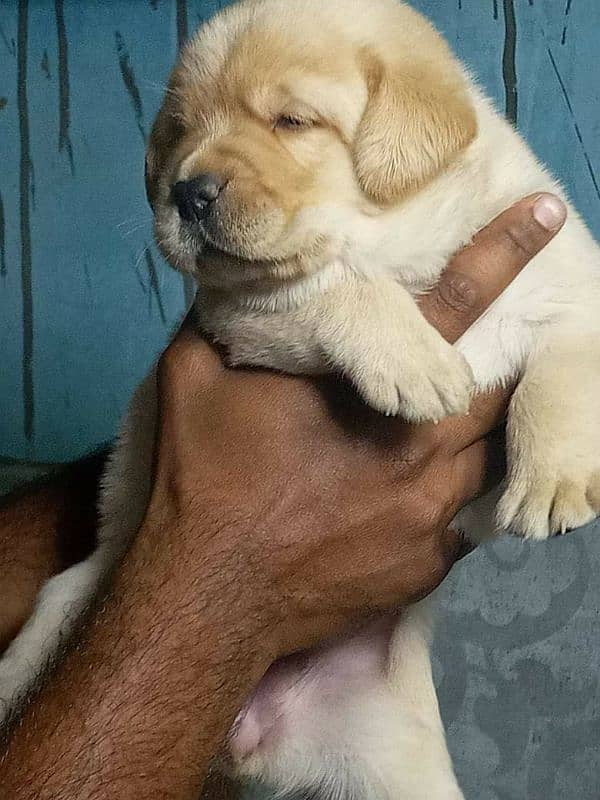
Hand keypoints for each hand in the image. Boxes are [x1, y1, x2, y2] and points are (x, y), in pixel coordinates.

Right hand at [149, 193, 565, 658]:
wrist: (208, 594)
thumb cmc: (204, 481)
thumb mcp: (193, 378)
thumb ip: (226, 317)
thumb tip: (235, 276)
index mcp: (372, 390)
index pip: (456, 303)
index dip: (504, 252)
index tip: (545, 215)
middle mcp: (420, 449)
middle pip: (497, 387)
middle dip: (506, 359)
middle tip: (506, 342)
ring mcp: (431, 513)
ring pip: (490, 453)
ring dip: (482, 429)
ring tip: (456, 420)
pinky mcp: (427, 564)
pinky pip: (467, 516)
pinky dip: (456, 492)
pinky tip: (422, 488)